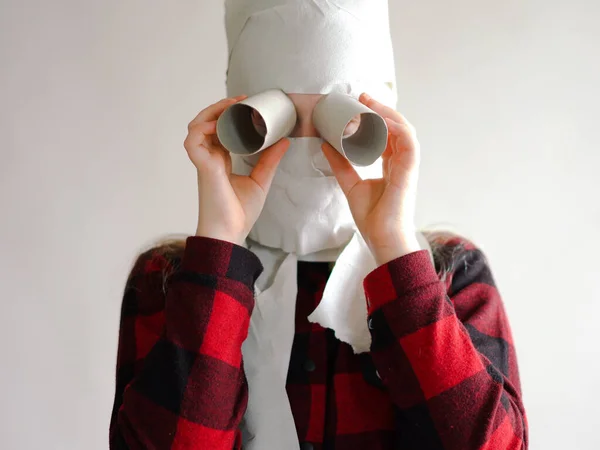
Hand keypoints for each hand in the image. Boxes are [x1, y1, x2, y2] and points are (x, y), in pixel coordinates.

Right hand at [184, 95, 289, 245]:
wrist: (231, 233)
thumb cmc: (239, 213)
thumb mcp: (260, 181)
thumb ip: (269, 161)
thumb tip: (284, 141)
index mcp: (221, 161)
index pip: (219, 131)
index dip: (228, 115)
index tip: (245, 104)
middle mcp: (210, 158)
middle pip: (205, 124)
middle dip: (220, 107)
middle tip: (241, 100)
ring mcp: (204, 162)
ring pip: (195, 128)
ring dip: (210, 113)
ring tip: (230, 106)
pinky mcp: (203, 168)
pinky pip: (192, 142)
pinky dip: (200, 129)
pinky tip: (216, 124)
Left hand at [321, 93, 420, 265]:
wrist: (381, 237)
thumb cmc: (372, 217)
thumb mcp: (350, 184)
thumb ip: (341, 165)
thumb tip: (326, 145)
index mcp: (391, 167)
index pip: (386, 136)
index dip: (375, 119)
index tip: (359, 106)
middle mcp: (401, 163)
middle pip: (395, 129)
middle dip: (381, 110)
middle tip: (362, 97)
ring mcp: (407, 166)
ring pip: (404, 130)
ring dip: (388, 113)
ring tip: (369, 102)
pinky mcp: (410, 170)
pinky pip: (408, 141)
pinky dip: (396, 127)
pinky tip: (381, 118)